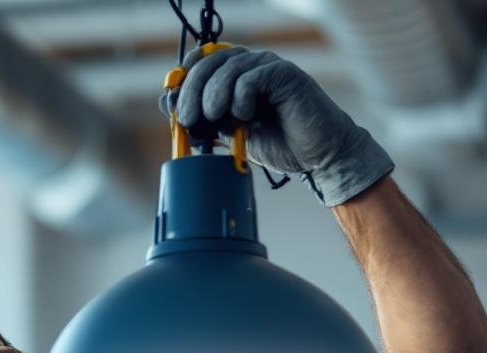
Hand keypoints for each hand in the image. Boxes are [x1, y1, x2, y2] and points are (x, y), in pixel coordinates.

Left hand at [170, 45, 393, 205]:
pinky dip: (241, 98)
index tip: (173, 104)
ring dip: (213, 96)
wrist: (318, 156)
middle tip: (185, 118)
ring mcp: (269, 66)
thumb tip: (168, 106)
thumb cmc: (279, 144)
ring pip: (228, 69)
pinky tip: (247, 116)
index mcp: (237, 74)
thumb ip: (205, 119)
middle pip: (210, 62)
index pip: (202, 60)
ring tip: (214, 118)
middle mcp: (252, 64)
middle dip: (191, 91)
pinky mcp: (285, 74)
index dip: (184, 77)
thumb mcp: (230, 134)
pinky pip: (251, 78)